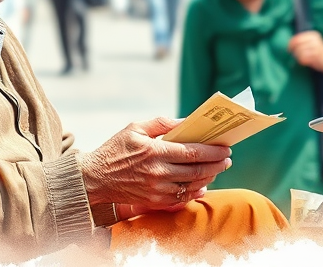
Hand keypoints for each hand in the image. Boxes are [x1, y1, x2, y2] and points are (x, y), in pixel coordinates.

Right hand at [79, 117, 231, 209]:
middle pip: (197, 170)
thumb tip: (185, 121)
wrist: (94, 178)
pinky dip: (194, 191)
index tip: (225, 147)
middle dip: (217, 165)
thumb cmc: (115, 149)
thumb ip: (161, 123)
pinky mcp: (153, 201)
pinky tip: (201, 185)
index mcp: (155, 151)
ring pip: (192, 186)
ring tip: (217, 170)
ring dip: (208, 178)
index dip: (213, 151)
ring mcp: (157, 190)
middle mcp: (158, 173)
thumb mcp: (135, 128)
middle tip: (228, 159)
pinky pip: (181, 198)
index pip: (193, 152)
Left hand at [288, 31, 322, 72]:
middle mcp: (315, 40)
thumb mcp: (312, 43)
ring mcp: (316, 48)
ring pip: (299, 52)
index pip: (297, 38)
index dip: (291, 44)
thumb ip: (302, 42)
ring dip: (298, 57)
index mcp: (313, 35)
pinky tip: (305, 62)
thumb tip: (289, 44)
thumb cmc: (319, 52)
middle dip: (294, 51)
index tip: (289, 49)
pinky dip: (301, 61)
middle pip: (297, 45)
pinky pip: (303, 58)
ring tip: (302, 58)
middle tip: (295, 55)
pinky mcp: (316, 57)